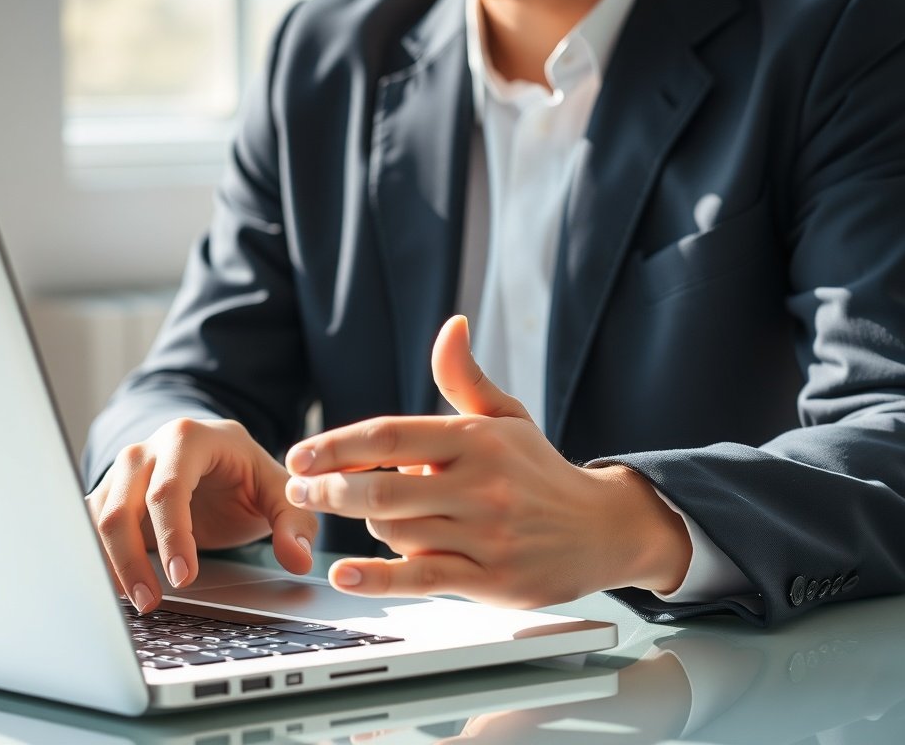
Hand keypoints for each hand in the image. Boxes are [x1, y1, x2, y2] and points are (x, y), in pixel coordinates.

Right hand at [88, 418, 317, 612]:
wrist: (220, 463)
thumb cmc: (246, 477)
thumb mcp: (280, 493)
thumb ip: (294, 523)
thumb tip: (297, 560)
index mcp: (190, 438)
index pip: (168, 489)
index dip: (172, 535)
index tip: (183, 577)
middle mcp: (148, 450)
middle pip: (122, 506)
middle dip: (132, 559)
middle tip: (153, 602)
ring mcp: (123, 471)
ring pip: (98, 518)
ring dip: (111, 564)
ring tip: (139, 602)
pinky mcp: (110, 495)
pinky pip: (89, 526)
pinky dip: (98, 558)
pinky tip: (116, 589)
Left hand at [284, 315, 690, 607]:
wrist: (605, 528)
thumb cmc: (541, 472)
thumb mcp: (507, 417)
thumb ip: (465, 378)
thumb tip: (450, 326)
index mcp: (477, 438)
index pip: (390, 435)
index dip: (335, 446)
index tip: (299, 457)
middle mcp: (480, 485)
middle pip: (380, 490)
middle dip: (328, 492)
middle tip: (300, 491)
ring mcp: (486, 533)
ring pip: (395, 533)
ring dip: (369, 528)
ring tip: (376, 519)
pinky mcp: (490, 578)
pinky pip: (420, 577)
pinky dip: (377, 577)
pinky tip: (344, 572)